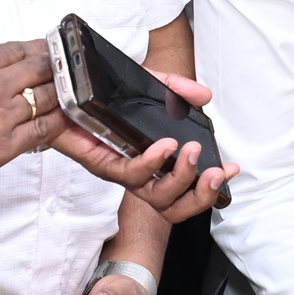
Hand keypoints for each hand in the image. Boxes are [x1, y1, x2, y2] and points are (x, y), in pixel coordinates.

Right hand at [0, 34, 58, 197]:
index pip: (12, 50)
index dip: (31, 49)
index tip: (41, 50)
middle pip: (37, 69)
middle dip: (52, 66)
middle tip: (64, 68)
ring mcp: (0, 115)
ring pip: (45, 97)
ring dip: (59, 94)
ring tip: (70, 92)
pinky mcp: (4, 146)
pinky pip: (43, 130)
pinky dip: (57, 123)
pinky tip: (64, 119)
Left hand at [50, 72, 237, 219]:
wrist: (62, 89)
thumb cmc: (102, 96)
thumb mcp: (148, 87)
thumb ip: (177, 90)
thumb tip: (204, 95)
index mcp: (153, 162)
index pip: (185, 190)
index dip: (210, 188)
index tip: (232, 168)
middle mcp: (139, 173)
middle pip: (174, 207)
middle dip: (202, 194)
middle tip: (218, 172)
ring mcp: (121, 172)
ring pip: (155, 197)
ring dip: (180, 178)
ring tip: (192, 154)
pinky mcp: (101, 163)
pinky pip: (129, 173)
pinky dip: (151, 162)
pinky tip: (165, 146)